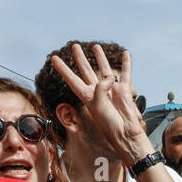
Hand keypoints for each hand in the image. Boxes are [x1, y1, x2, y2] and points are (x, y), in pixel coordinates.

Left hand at [50, 43, 147, 165]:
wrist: (125, 134)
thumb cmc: (109, 125)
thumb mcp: (99, 108)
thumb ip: (100, 91)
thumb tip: (109, 77)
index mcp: (87, 97)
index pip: (72, 80)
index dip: (63, 69)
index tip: (54, 58)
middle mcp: (97, 92)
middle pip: (86, 71)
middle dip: (80, 59)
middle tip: (75, 46)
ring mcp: (111, 90)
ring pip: (104, 69)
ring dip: (100, 58)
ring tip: (95, 46)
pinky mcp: (123, 91)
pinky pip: (125, 74)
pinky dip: (126, 63)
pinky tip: (125, 53)